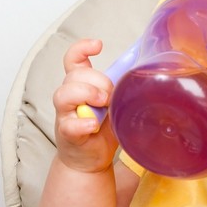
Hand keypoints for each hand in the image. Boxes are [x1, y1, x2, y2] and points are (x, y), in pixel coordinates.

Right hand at [52, 39, 119, 172]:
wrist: (92, 160)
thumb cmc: (103, 129)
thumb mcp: (116, 102)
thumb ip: (121, 85)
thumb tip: (143, 66)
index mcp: (81, 85)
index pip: (73, 59)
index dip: (82, 48)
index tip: (98, 46)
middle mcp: (69, 96)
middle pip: (75, 74)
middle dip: (98, 80)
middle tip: (111, 95)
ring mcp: (65, 114)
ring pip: (64, 93)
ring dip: (87, 94)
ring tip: (103, 105)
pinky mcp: (66, 133)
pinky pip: (69, 124)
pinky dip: (83, 122)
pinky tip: (94, 125)